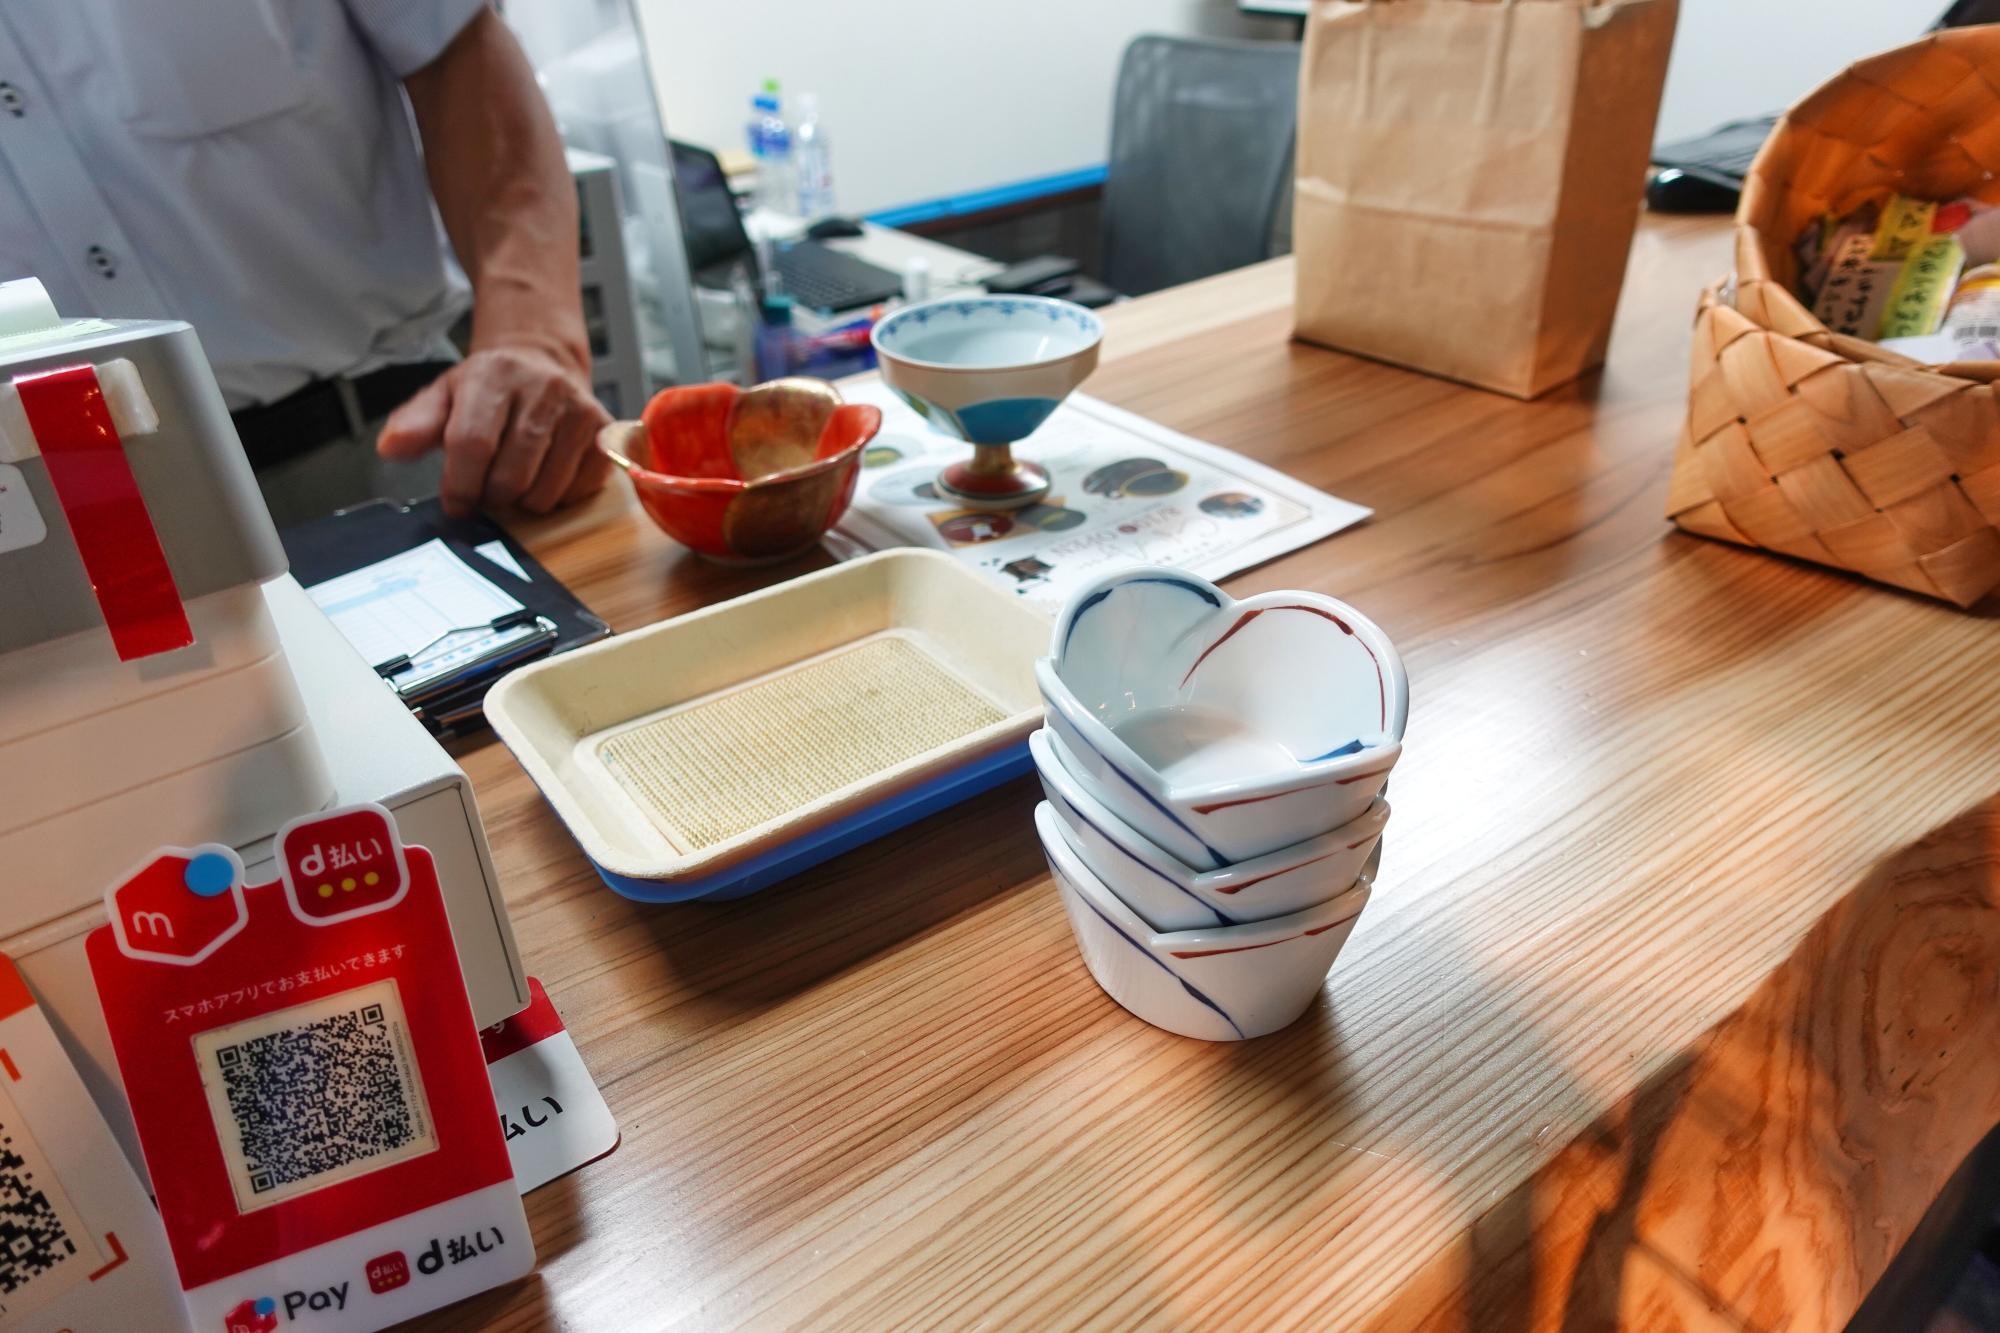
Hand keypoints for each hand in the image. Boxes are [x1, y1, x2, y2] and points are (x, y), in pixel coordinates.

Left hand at [375, 346, 612, 516]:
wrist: (542, 362)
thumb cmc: (489, 389)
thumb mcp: (445, 396)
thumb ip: (416, 423)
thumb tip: (391, 448)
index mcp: (494, 374)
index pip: (472, 443)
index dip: (460, 485)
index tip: (456, 503)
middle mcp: (542, 388)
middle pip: (511, 476)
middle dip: (492, 497)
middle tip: (487, 490)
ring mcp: (579, 410)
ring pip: (546, 491)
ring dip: (525, 501)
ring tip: (517, 480)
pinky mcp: (604, 431)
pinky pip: (579, 490)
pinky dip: (559, 496)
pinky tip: (547, 475)